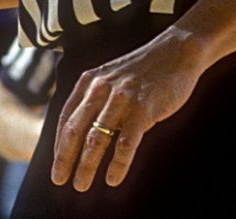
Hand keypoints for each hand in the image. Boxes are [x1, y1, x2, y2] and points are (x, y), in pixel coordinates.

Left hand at [49, 30, 208, 191]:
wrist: (178, 51)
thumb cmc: (145, 70)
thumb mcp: (112, 76)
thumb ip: (96, 98)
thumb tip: (84, 133)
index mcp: (90, 81)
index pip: (67, 118)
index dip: (59, 144)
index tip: (57, 164)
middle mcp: (101, 88)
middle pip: (76, 130)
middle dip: (64, 159)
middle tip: (59, 180)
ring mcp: (122, 98)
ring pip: (96, 139)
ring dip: (86, 165)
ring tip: (81, 184)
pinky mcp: (143, 109)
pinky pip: (125, 143)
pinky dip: (118, 164)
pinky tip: (113, 179)